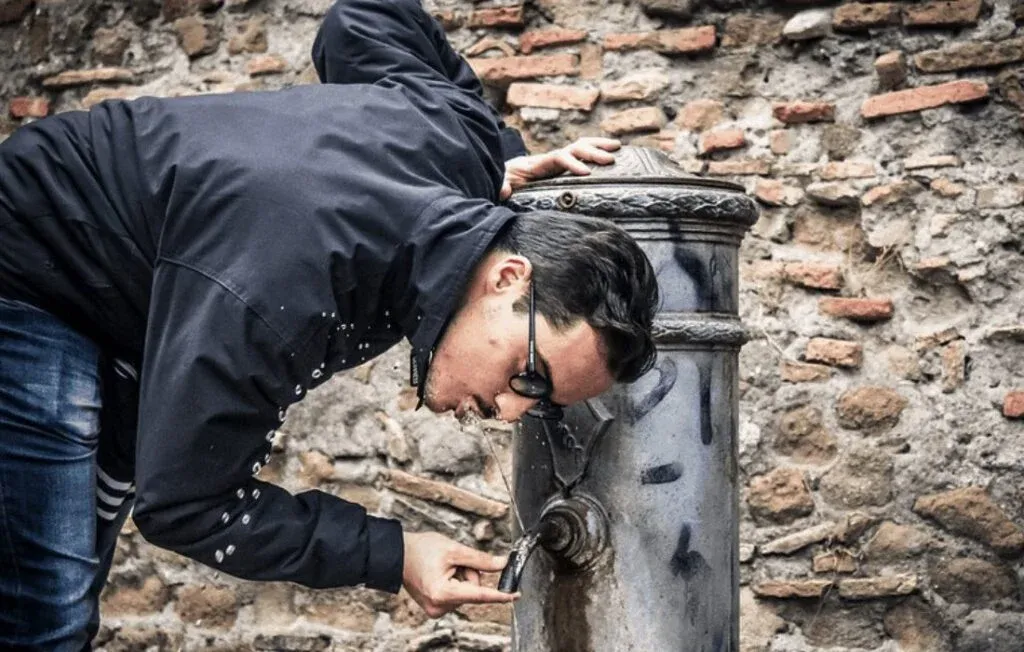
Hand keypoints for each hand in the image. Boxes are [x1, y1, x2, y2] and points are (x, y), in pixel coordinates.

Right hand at [402, 530, 517, 617]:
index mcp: (443, 593)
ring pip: (466, 593)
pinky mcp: (435, 607)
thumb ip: (480, 560)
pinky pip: (457, 596)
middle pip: (473, 591)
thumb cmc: (421, 549)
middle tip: (454, 561)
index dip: (500, 595)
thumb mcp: (454, 550)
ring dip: (461, 577)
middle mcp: (439, 606)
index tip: (516, 595)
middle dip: (469, 574)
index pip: (480, 595)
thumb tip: (502, 564)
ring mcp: (436, 609)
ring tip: (444, 566)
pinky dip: (455, 583)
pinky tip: (441, 573)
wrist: (398, 555)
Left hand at [500, 137, 620, 199]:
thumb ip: (501, 186)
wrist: (503, 174)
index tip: (586, 173)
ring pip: (581, 145)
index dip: (572, 163)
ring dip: (599, 145)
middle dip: (593, 152)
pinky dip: (597, 150)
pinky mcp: (563, 165)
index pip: (558, 158)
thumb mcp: (500, 184)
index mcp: (538, 164)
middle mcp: (551, 157)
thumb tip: (503, 190)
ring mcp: (558, 159)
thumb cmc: (504, 181)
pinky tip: (612, 154)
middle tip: (610, 160)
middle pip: (574, 147)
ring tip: (618, 148)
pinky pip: (582, 154)